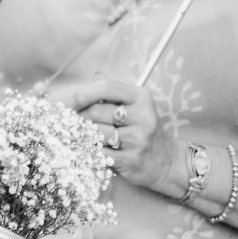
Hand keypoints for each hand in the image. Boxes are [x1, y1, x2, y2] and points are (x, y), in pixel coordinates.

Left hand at [48, 76, 176, 193]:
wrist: (166, 162)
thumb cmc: (142, 129)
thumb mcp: (134, 105)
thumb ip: (113, 91)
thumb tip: (95, 76)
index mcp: (141, 98)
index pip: (105, 88)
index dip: (82, 94)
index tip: (70, 103)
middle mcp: (143, 117)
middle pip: (95, 111)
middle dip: (79, 118)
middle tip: (73, 124)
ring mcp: (138, 139)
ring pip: (95, 132)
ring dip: (84, 136)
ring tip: (86, 137)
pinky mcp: (131, 159)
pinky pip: (98, 152)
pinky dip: (90, 151)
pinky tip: (92, 150)